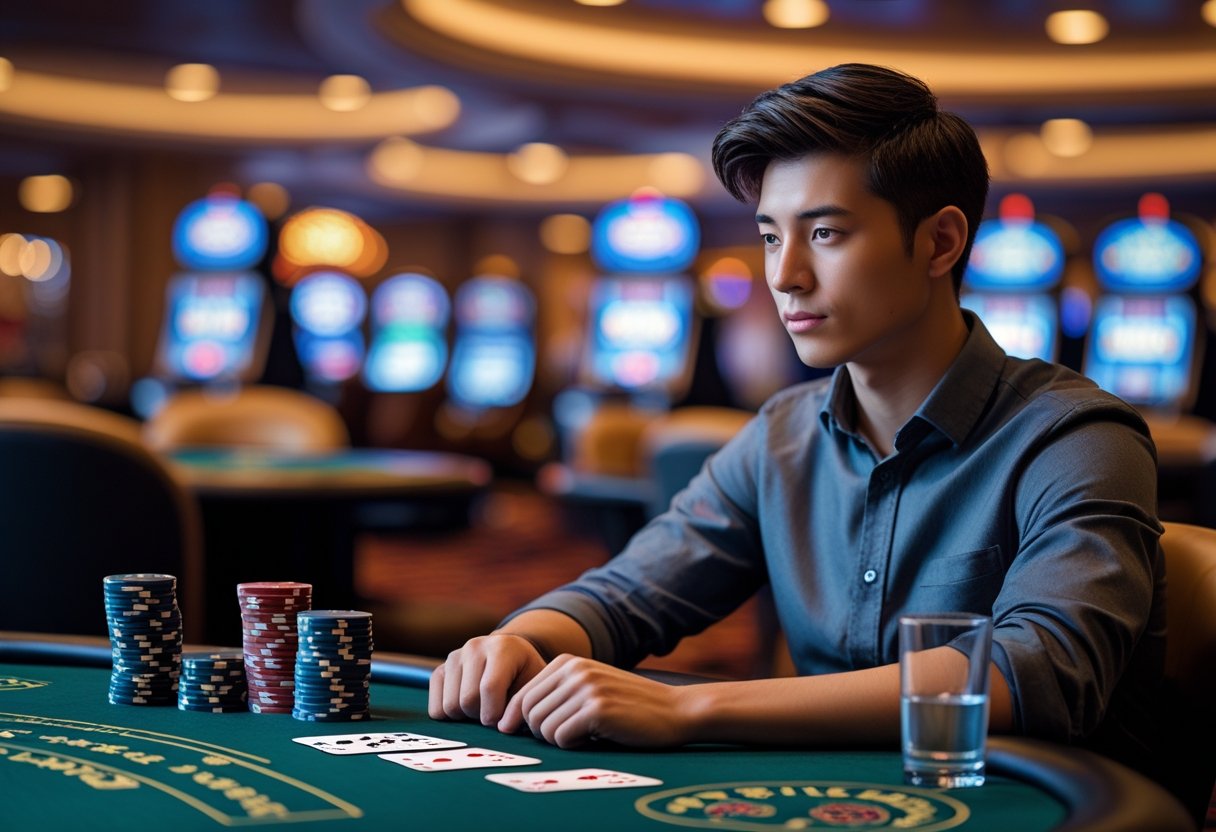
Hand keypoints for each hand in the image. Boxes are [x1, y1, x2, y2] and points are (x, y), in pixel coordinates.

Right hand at [428, 633, 548, 726]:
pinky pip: (436, 709)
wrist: (512, 656)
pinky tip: (467, 707)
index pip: (489, 687)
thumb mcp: (532, 686)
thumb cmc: (525, 675)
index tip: (503, 722)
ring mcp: (454, 657)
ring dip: (466, 717)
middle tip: (494, 712)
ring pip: (449, 707)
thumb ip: (522, 707)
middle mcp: (474, 647)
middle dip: (481, 716)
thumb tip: (503, 728)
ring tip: (482, 707)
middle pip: (467, 700)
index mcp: (501, 648)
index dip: (495, 714)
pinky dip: (450, 717)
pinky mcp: (439, 671)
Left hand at [499, 655, 692, 748]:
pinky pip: (561, 737)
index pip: (523, 695)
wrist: (675, 710)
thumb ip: (555, 696)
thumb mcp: (589, 689)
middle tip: (567, 737)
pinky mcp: (597, 709)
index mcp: (568, 662)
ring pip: (543, 727)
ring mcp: (586, 687)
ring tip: (583, 736)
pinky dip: (573, 745)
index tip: (532, 736)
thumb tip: (508, 721)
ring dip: (559, 741)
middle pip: (528, 712)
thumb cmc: (629, 707)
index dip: (520, 721)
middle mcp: (574, 669)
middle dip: (541, 733)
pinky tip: (593, 739)